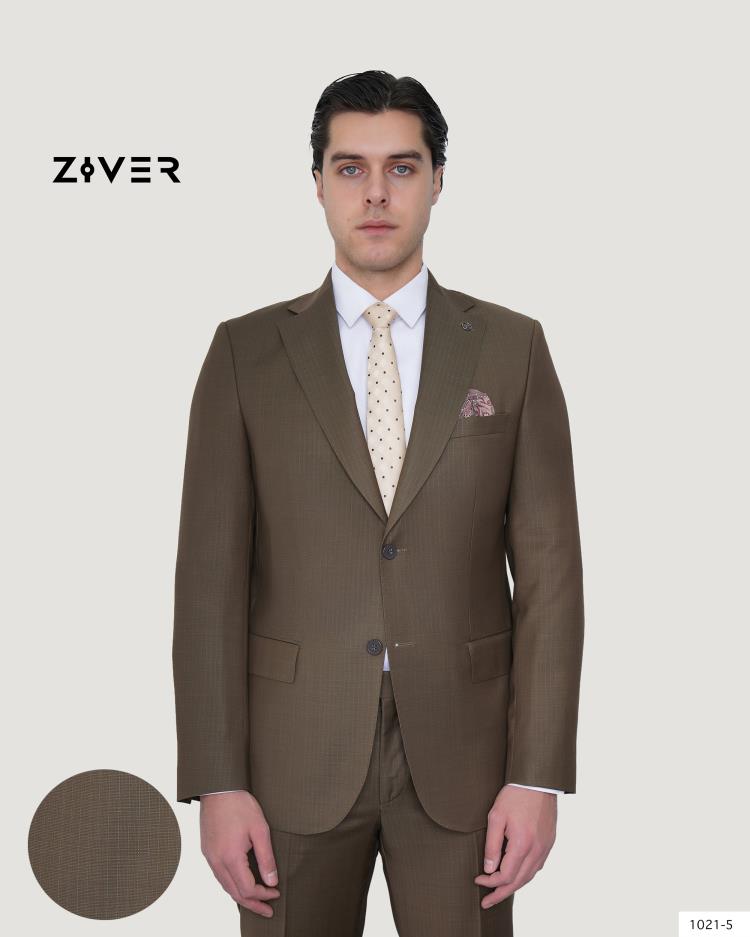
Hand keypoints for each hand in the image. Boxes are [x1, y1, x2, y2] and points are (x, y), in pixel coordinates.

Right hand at [200, 790, 280, 917]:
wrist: (218, 787)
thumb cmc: (240, 805)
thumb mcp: (260, 829)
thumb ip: (266, 857)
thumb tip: (272, 881)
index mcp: (230, 857)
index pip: (248, 889)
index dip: (263, 895)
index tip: (276, 893)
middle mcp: (216, 861)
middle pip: (234, 893)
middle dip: (252, 904)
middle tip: (267, 910)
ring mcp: (209, 857)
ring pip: (225, 886)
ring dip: (241, 896)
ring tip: (255, 901)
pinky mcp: (207, 850)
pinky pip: (219, 875)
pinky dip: (231, 884)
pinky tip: (240, 883)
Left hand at [474, 784, 556, 908]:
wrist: (538, 780)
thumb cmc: (514, 795)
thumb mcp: (496, 816)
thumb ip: (492, 845)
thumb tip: (488, 869)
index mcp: (522, 844)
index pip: (505, 876)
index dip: (490, 882)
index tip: (478, 880)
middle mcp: (536, 850)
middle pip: (518, 882)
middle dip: (501, 893)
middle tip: (487, 902)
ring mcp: (545, 847)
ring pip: (529, 876)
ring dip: (514, 886)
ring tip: (500, 892)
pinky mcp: (549, 842)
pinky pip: (537, 866)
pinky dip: (525, 875)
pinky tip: (516, 874)